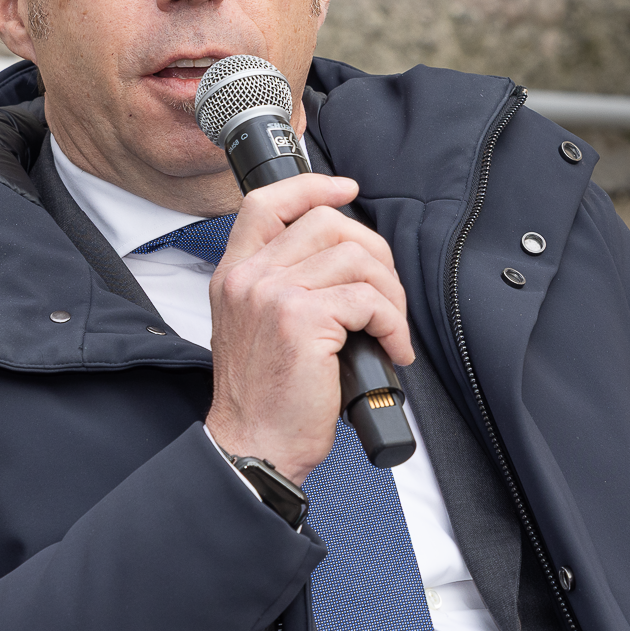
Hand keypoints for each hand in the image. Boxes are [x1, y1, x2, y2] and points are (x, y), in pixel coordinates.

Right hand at [204, 172, 413, 484]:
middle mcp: (248, 277)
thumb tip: (344, 256)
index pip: (266, 202)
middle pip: (327, 222)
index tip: (347, 189)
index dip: (312, 186)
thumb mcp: (257, 326)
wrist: (254, 444)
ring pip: (357, 259)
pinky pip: (369, 300)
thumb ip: (283, 284)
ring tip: (390, 329)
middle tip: (385, 297)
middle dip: (375, 254)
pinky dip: (394, 325)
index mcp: (235, 274)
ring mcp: (272, 295)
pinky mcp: (302, 320)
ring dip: (390, 295)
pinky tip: (392, 350)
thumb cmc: (265, 395)